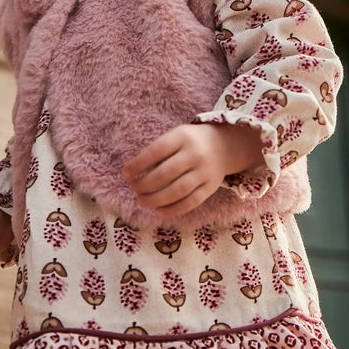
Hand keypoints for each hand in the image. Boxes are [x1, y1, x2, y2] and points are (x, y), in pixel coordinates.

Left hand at [122, 123, 263, 218]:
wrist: (224, 146)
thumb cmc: (191, 141)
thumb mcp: (176, 136)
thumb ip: (160, 150)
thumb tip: (135, 172)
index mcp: (183, 137)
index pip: (157, 151)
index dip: (138, 164)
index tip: (125, 173)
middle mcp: (195, 154)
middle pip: (166, 173)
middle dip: (145, 184)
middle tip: (133, 188)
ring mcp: (205, 172)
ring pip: (178, 190)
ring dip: (156, 199)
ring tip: (141, 201)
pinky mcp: (211, 187)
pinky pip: (192, 202)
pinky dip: (174, 209)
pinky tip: (159, 211)